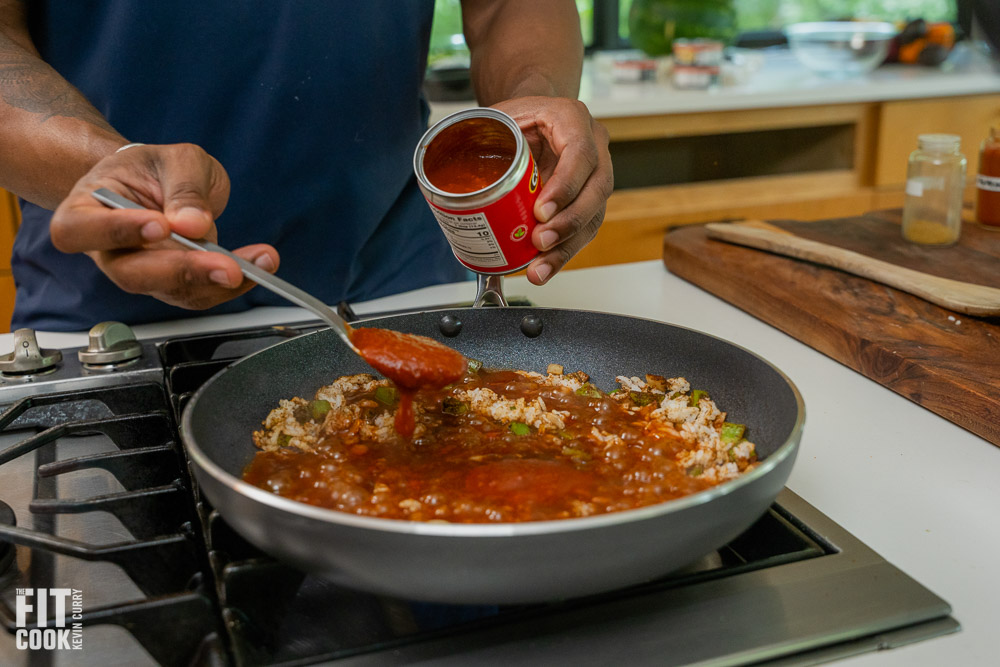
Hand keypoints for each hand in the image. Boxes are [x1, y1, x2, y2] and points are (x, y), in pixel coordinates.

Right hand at [50, 143, 279, 309]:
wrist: (159, 183)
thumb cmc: (153, 168)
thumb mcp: (175, 159)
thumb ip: (184, 186)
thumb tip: (193, 223)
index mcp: (86, 209)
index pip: (81, 230)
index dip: (116, 232)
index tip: (159, 225)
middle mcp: (109, 250)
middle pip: (132, 274)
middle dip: (182, 271)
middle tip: (225, 265)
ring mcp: (142, 272)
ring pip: (171, 291)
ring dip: (217, 282)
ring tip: (256, 263)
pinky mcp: (173, 285)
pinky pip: (199, 292)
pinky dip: (233, 284)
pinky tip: (258, 265)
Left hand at [491, 97, 612, 284]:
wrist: (532, 119)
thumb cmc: (518, 117)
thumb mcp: (499, 116)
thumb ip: (481, 137)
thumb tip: (447, 170)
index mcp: (572, 118)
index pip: (580, 154)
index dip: (565, 186)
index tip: (541, 212)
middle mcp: (593, 145)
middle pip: (596, 189)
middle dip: (568, 223)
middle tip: (539, 242)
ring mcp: (595, 174)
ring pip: (593, 215)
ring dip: (567, 246)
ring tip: (540, 266)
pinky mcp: (588, 200)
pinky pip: (584, 230)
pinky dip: (563, 252)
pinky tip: (544, 266)